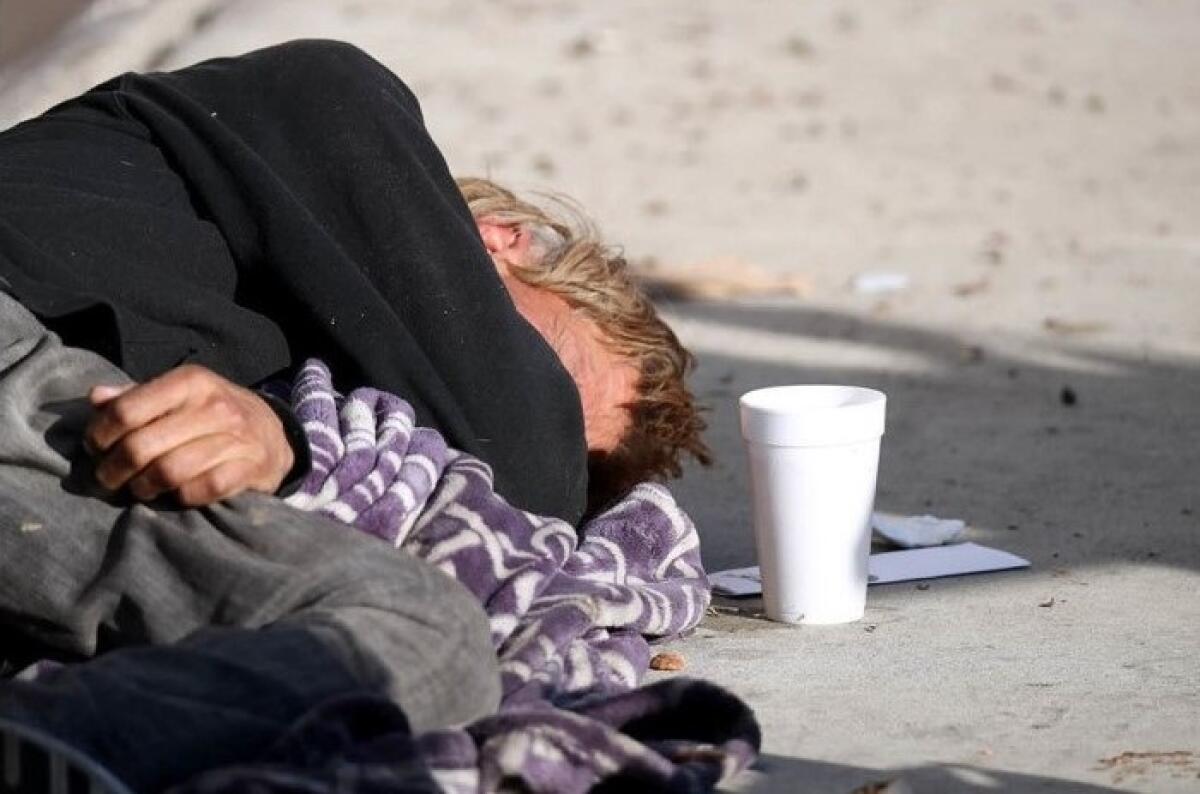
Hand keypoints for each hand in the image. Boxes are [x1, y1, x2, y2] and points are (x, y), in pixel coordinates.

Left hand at [85, 364, 293, 506]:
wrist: (272, 434)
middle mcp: (215, 406)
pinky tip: (175, 494)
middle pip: (140, 446)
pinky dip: (180, 497)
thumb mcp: (178, 396)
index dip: (100, 435)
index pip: (126, 410)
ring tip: (138, 489)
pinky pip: (200, 490)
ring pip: (167, 472)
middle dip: (114, 470)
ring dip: (142, 488)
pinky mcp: (250, 468)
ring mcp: (236, 438)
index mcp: (191, 382)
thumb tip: (96, 397)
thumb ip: (136, 397)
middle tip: (108, 479)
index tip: (96, 449)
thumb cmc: (212, 416)